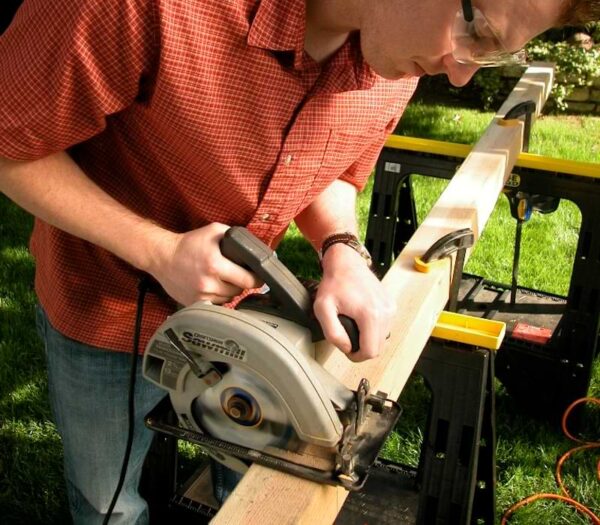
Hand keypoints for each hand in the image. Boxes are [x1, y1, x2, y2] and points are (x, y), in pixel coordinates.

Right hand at [148, 222, 262, 305]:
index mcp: (215, 265)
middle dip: (242, 283)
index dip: (257, 280)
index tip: (260, 278)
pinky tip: (214, 286)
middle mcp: (208, 283)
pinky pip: (216, 303)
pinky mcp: (193, 303)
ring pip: (228, 299)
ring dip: (230, 291)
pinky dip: (218, 296)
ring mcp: (200, 296)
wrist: (162, 256)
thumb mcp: (214, 231)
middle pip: (239, 291)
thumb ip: (235, 236)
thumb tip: (254, 246)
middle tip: (239, 274)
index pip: (247, 280)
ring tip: (224, 279)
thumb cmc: (188, 243)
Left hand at [314, 243, 394, 361]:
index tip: (347, 350)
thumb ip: (332, 333)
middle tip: (348, 338)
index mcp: (370, 315)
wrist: (346, 262)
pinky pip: (386, 327)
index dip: (357, 356)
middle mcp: (385, 312)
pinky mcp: (391, 304)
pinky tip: (362, 319)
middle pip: (379, 348)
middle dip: (363, 348)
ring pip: (383, 338)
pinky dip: (374, 328)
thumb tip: (347, 348)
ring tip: (354, 327)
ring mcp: (390, 308)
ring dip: (369, 339)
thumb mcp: (322, 308)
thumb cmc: (334, 283)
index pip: (371, 352)